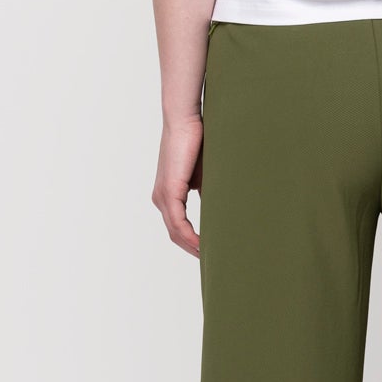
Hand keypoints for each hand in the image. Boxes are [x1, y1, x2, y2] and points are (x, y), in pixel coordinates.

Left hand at [153, 113, 204, 257]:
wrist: (185, 120)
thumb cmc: (196, 141)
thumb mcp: (205, 174)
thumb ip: (208, 191)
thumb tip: (221, 208)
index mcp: (168, 194)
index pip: (177, 226)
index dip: (192, 241)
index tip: (209, 251)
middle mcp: (161, 198)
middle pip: (175, 234)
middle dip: (192, 249)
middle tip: (211, 260)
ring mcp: (162, 196)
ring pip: (175, 232)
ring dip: (192, 246)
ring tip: (210, 257)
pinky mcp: (169, 191)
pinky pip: (178, 222)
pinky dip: (190, 236)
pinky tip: (203, 245)